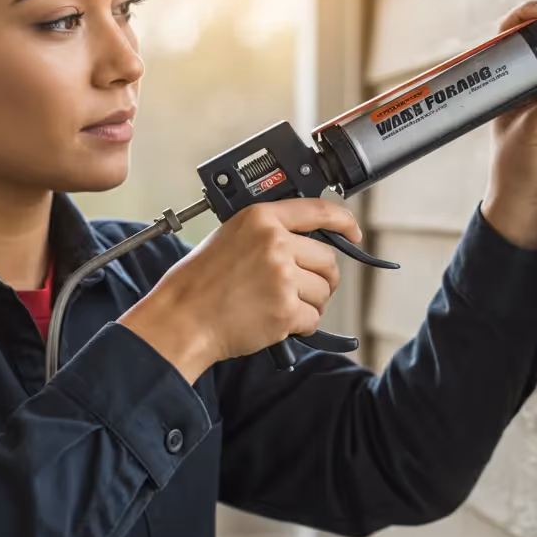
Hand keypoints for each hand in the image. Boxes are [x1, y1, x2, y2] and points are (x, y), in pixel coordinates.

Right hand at [117, 199, 361, 382]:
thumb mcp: (230, 237)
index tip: (354, 232)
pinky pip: (313, 319)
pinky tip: (275, 321)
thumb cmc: (199, 282)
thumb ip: (267, 233)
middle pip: (328, 260)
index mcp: (260, 218)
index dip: (344, 222)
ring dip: (309, 304)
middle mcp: (274, 243)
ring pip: (324, 291)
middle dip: (321, 278)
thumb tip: (304, 243)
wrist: (182, 318)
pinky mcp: (285, 309)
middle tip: (300, 289)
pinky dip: (300, 326)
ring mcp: (282, 276)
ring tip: (279, 306)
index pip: (318, 211)